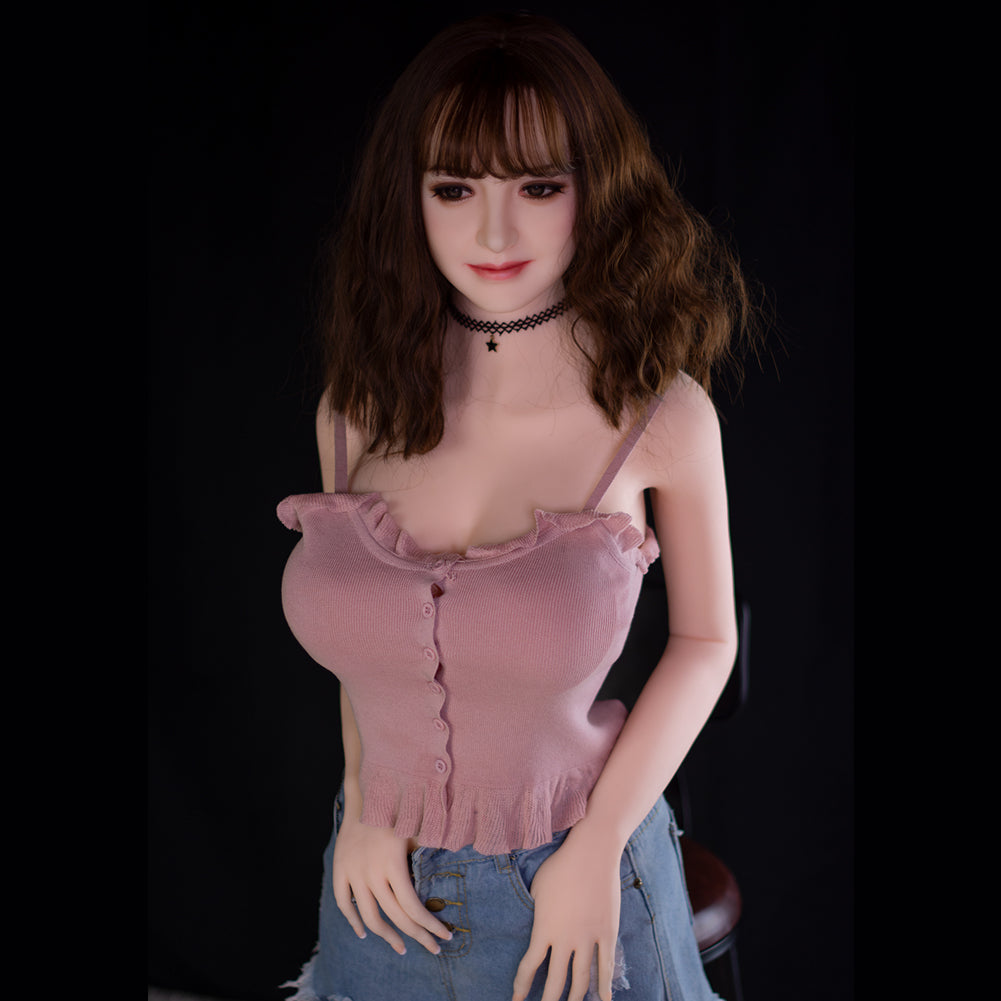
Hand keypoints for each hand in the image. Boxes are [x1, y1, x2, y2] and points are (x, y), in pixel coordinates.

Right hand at [331, 810, 453, 955]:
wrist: (364, 791)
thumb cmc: (399, 809)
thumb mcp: (419, 829)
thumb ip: (433, 850)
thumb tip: (461, 860)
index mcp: (393, 863)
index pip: (412, 907)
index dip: (430, 926)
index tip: (445, 937)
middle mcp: (371, 872)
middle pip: (394, 917)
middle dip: (417, 936)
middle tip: (434, 950)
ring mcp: (353, 872)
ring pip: (368, 917)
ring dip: (387, 936)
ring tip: (402, 948)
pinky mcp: (340, 869)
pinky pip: (343, 903)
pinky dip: (353, 921)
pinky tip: (365, 933)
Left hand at [511, 831, 621, 1000]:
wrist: (591, 853)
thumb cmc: (559, 866)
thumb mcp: (536, 889)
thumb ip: (535, 913)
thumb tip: (534, 928)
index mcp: (544, 929)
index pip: (529, 968)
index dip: (521, 987)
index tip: (516, 1000)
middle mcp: (566, 939)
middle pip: (555, 983)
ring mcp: (589, 938)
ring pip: (581, 979)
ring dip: (575, 998)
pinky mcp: (607, 933)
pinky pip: (606, 966)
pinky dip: (605, 987)